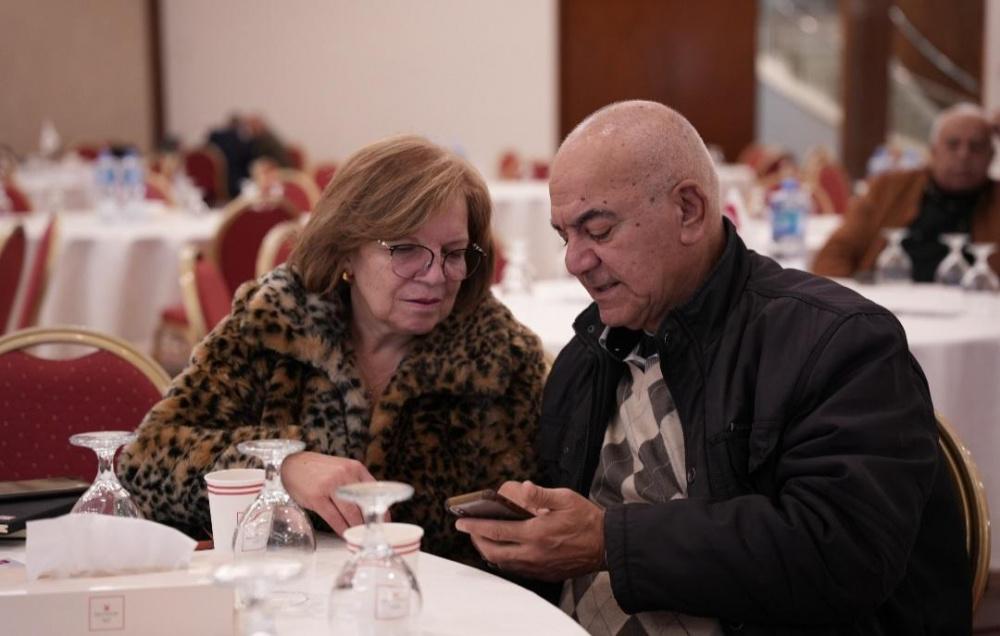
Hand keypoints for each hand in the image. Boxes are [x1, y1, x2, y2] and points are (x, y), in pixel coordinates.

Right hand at [280, 451, 376, 535]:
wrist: (292, 465)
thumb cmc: (320, 470)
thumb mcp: (342, 469)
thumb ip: (357, 483)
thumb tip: (373, 505)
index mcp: (355, 468)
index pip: (375, 492)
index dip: (382, 509)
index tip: (385, 522)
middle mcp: (344, 475)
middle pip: (363, 505)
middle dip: (369, 522)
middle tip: (372, 532)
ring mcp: (330, 486)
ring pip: (350, 514)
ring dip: (355, 527)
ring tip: (358, 535)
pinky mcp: (317, 497)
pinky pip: (334, 518)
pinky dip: (341, 528)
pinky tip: (344, 533)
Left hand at [454, 481, 604, 580]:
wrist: (606, 545)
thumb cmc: (587, 520)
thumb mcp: (565, 498)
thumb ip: (540, 494)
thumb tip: (521, 487)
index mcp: (536, 533)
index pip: (497, 530)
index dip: (476, 526)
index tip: (460, 521)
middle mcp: (533, 553)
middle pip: (494, 551)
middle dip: (476, 540)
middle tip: (468, 529)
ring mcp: (538, 566)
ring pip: (503, 562)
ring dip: (489, 550)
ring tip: (483, 537)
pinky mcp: (544, 573)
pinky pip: (517, 569)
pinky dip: (504, 559)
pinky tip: (504, 550)